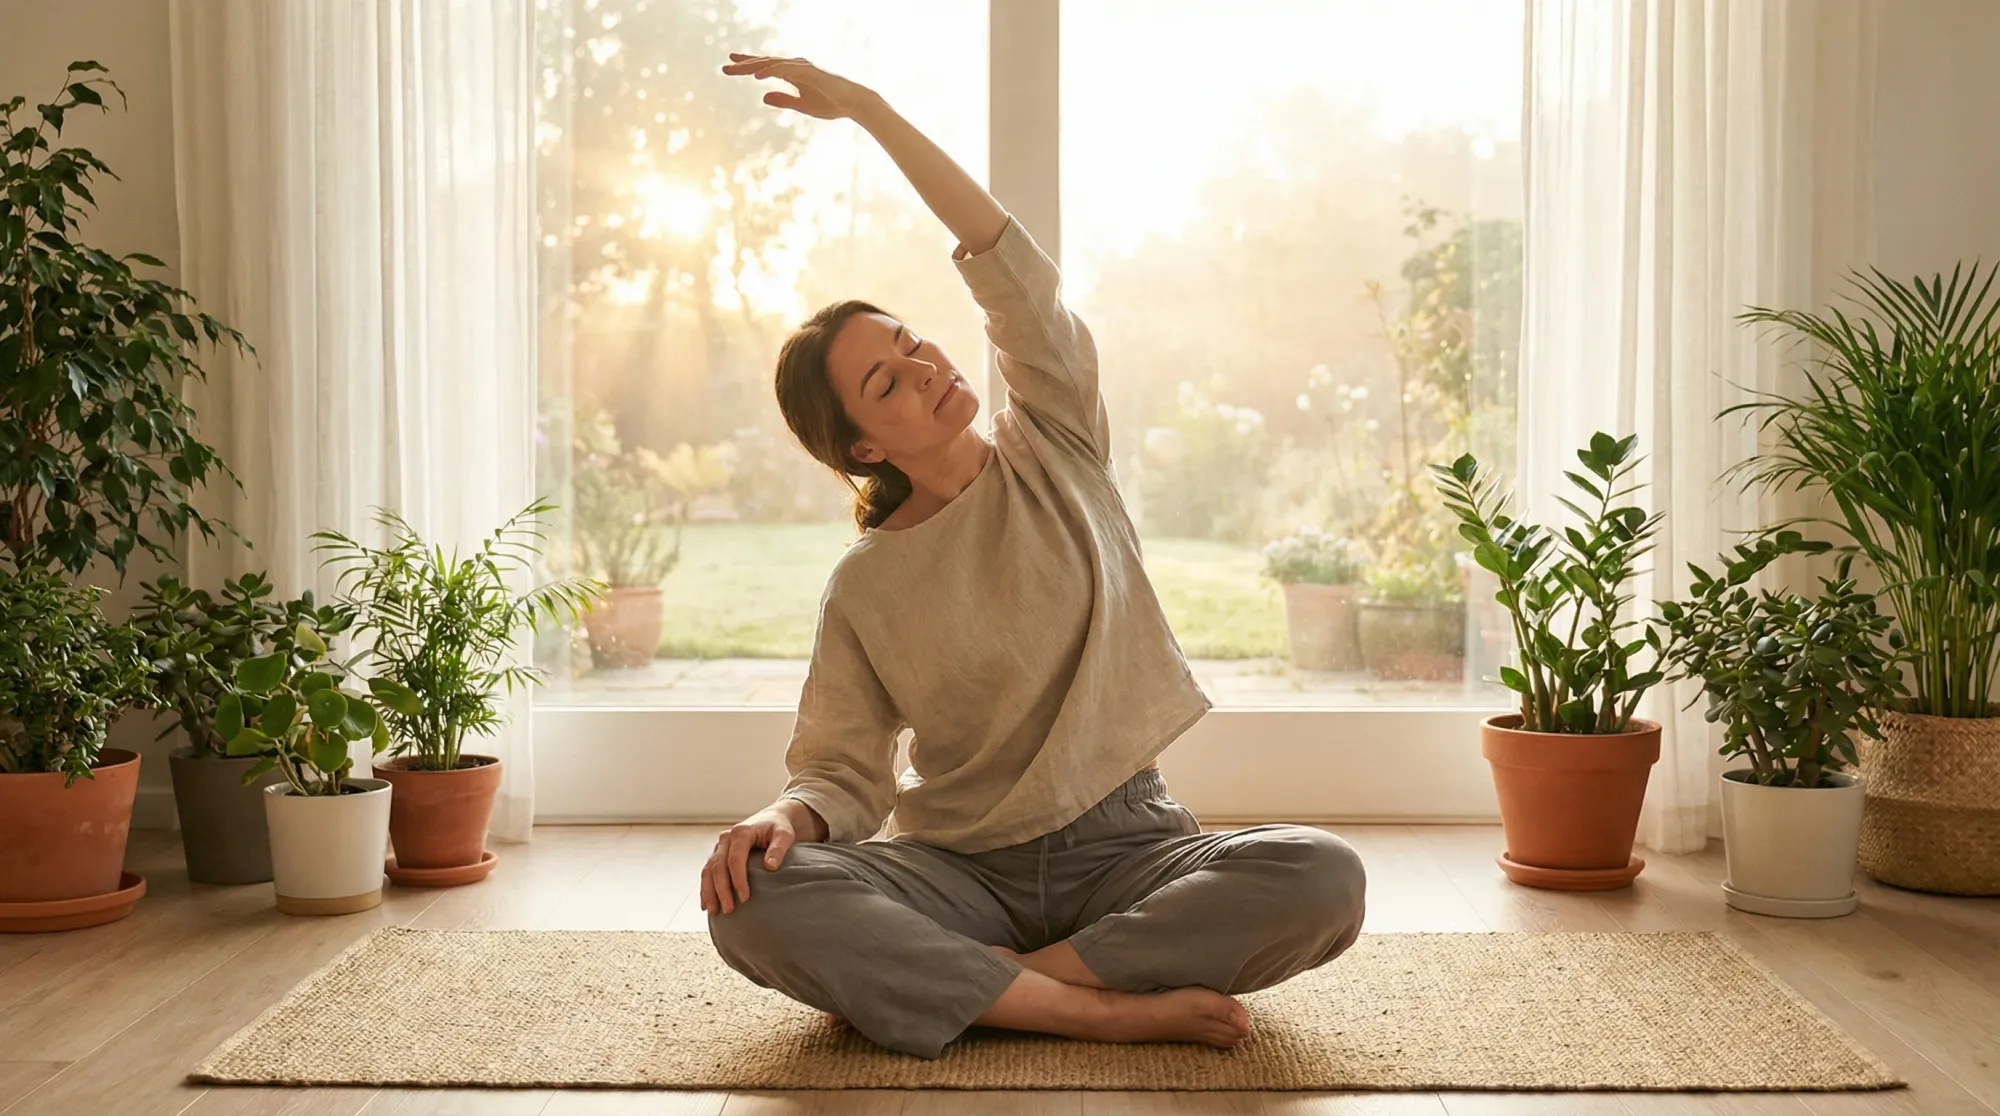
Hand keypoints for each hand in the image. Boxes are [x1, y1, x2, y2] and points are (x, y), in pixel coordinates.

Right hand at [700, 806, 799, 915]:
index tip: (745, 898)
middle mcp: (726, 838)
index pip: (735, 858)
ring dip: (709, 892)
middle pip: (718, 866)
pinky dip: (705, 889)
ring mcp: (720, 847)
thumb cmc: (779, 828)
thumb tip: (770, 867)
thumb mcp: (784, 835)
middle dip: (722, 890)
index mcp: (741, 832)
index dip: (738, 879)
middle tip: (729, 910)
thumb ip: (778, 849)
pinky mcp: (718, 855)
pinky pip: (708, 872)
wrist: (772, 819)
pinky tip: (706, 905)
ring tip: (714, 912)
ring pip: (708, 870)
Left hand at [720, 53, 876, 120]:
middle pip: (764, 63)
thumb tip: (763, 97)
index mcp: (792, 74)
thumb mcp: (801, 105)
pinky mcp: (808, 73)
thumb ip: (783, 100)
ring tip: (736, 70)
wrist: (852, 104)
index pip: (766, 67)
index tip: (731, 65)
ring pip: (772, 64)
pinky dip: (771, 71)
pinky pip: (785, 70)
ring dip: (753, 66)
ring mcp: (801, 68)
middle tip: (724, 67)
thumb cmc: (830, 104)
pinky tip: (757, 76)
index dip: (748, 66)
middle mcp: (795, 67)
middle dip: (744, 65)